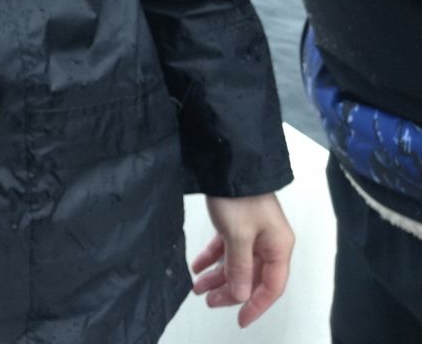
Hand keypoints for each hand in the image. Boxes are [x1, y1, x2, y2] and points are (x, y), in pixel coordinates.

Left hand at [192, 193, 293, 326]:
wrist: (227, 159)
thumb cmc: (239, 193)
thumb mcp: (238, 235)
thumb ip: (240, 268)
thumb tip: (241, 294)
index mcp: (278, 246)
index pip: (272, 286)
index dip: (256, 305)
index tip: (240, 318)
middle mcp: (269, 240)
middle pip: (252, 276)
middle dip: (230, 290)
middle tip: (209, 301)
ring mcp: (254, 230)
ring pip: (237, 262)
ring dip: (217, 275)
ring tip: (198, 286)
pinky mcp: (238, 221)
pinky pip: (227, 246)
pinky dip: (213, 256)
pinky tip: (198, 265)